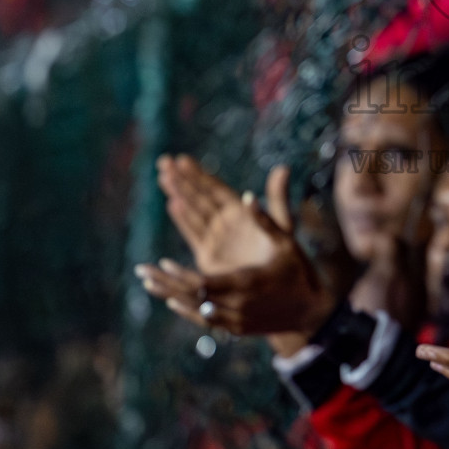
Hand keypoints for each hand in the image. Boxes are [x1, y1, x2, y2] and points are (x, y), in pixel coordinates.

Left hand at [137, 162, 335, 343]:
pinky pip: (204, 322)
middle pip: (193, 297)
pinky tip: (170, 299)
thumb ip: (265, 221)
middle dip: (166, 283)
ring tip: (147, 282)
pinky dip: (186, 310)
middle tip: (142, 271)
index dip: (181, 276)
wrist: (310, 313)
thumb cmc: (298, 273)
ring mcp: (234, 320)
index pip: (205, 283)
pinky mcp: (234, 328)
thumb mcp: (286, 243)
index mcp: (247, 283)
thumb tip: (247, 195)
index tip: (163, 263)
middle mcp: (237, 306)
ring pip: (195, 310)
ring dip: (169, 295)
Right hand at [157, 156, 294, 273]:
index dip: (199, 174)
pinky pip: (193, 232)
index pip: (215, 188)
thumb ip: (278, 198)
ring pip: (193, 211)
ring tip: (162, 175)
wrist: (281, 289)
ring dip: (178, 194)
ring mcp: (217, 238)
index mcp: (242, 212)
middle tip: (163, 162)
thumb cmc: (286, 257)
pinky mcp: (209, 256)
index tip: (182, 159)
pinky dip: (183, 219)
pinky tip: (172, 204)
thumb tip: (283, 168)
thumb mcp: (283, 225)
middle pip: (200, 196)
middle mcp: (226, 222)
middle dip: (182, 179)